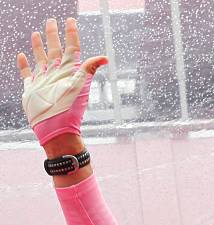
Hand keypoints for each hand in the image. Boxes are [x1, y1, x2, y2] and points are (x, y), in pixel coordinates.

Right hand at [17, 17, 107, 145]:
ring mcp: (44, 81)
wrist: (56, 128)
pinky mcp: (33, 90)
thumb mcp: (81, 85)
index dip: (71, 34)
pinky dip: (24, 65)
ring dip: (39, 47)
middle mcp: (57, 74)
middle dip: (53, 35)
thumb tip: (105, 58)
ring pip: (41, 59)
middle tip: (51, 21)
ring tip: (37, 33)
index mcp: (69, 71)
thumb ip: (89, 69)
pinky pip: (27, 74)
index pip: (71, 48)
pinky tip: (22, 55)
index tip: (71, 20)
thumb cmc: (70, 109)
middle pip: (55, 50)